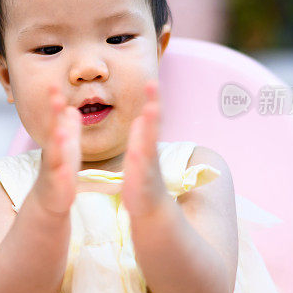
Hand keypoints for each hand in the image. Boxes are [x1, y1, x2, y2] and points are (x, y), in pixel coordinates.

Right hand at [32, 84, 81, 216]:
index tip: (54, 83)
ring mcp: (53, 166)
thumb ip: (69, 126)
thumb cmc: (61, 170)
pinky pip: (59, 173)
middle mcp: (52, 149)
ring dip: (56, 136)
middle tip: (53, 91)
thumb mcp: (67, 144)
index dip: (55, 100)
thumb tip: (71, 108)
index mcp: (57, 139)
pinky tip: (65, 161)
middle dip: (52, 110)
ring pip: (54, 149)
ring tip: (59, 124)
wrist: (51, 199)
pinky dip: (61, 166)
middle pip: (51, 127)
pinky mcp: (57, 183)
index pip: (55, 117)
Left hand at [122, 81, 168, 217]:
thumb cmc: (143, 181)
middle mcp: (150, 153)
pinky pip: (141, 171)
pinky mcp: (142, 185)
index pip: (151, 118)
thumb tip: (142, 117)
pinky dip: (139, 162)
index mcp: (147, 144)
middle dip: (154, 105)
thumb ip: (141, 136)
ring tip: (151, 109)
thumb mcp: (140, 154)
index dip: (152, 99)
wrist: (149, 211)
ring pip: (149, 145)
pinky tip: (137, 151)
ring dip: (150, 128)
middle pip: (154, 126)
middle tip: (153, 83)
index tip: (151, 80)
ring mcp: (148, 168)